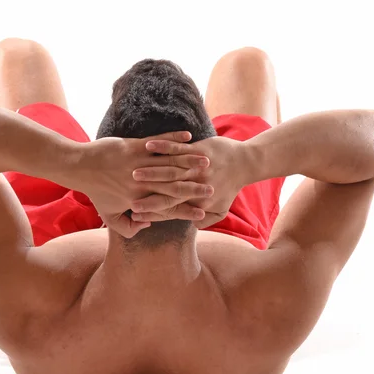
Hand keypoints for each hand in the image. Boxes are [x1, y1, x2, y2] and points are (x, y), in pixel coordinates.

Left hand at [72, 131, 214, 237]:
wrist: (80, 166)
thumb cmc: (95, 191)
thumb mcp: (109, 215)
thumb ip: (127, 228)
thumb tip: (147, 225)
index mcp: (138, 200)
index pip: (167, 208)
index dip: (186, 210)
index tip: (203, 212)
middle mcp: (141, 183)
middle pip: (174, 186)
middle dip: (195, 188)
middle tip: (212, 188)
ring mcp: (139, 164)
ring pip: (171, 164)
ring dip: (190, 163)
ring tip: (207, 163)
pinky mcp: (135, 146)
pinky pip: (160, 143)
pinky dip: (174, 139)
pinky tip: (189, 137)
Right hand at [130, 136, 248, 228]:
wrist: (245, 163)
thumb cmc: (230, 187)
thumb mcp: (220, 210)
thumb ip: (204, 221)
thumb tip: (190, 226)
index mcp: (198, 203)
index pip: (170, 210)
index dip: (152, 213)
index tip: (135, 215)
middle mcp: (196, 186)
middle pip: (166, 193)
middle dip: (146, 196)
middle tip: (127, 199)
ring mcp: (196, 167)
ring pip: (169, 170)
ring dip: (150, 172)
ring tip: (132, 174)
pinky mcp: (198, 149)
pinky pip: (177, 148)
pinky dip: (162, 147)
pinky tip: (147, 146)